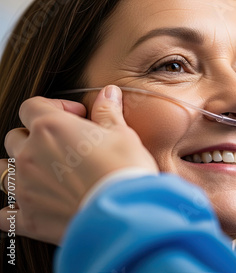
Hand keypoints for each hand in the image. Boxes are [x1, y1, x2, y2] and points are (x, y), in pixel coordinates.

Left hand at [0, 85, 157, 244]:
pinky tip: (22, 209)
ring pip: (2, 172)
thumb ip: (108, 112)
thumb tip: (108, 92)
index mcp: (51, 127)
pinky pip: (3, 216)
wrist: (124, 212)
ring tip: (39, 175)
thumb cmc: (125, 170)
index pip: (32, 106)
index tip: (76, 115)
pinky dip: (9, 211)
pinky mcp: (29, 218)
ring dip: (17, 170)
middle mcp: (30, 154)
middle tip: (60, 147)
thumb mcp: (123, 134)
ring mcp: (25, 187)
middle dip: (33, 138)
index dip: (53, 106)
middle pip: (14, 137)